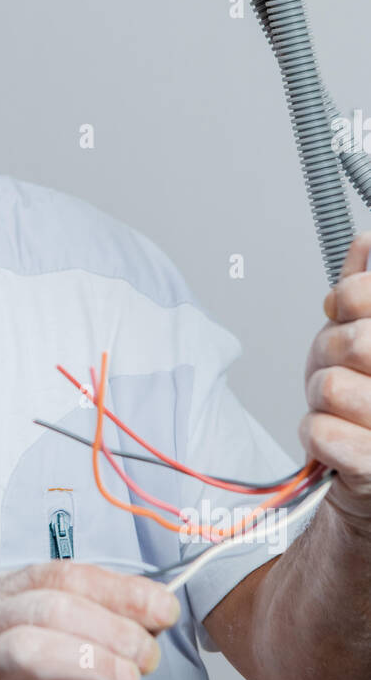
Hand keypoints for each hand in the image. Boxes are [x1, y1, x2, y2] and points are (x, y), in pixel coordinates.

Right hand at [0, 561, 180, 679]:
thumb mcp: (61, 645)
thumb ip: (101, 623)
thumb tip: (157, 611)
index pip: (60, 574)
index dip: (118, 590)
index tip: (163, 609)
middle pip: (47, 608)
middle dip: (111, 629)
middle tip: (147, 655)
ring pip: (28, 651)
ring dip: (92, 664)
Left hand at [302, 231, 370, 534]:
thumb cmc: (370, 400)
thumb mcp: (364, 332)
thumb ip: (368, 290)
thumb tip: (368, 243)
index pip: (366, 296)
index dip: (353, 297)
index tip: (346, 309)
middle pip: (353, 342)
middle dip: (332, 350)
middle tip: (341, 366)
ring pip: (330, 386)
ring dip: (319, 395)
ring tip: (340, 405)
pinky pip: (319, 430)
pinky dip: (314, 431)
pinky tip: (334, 436)